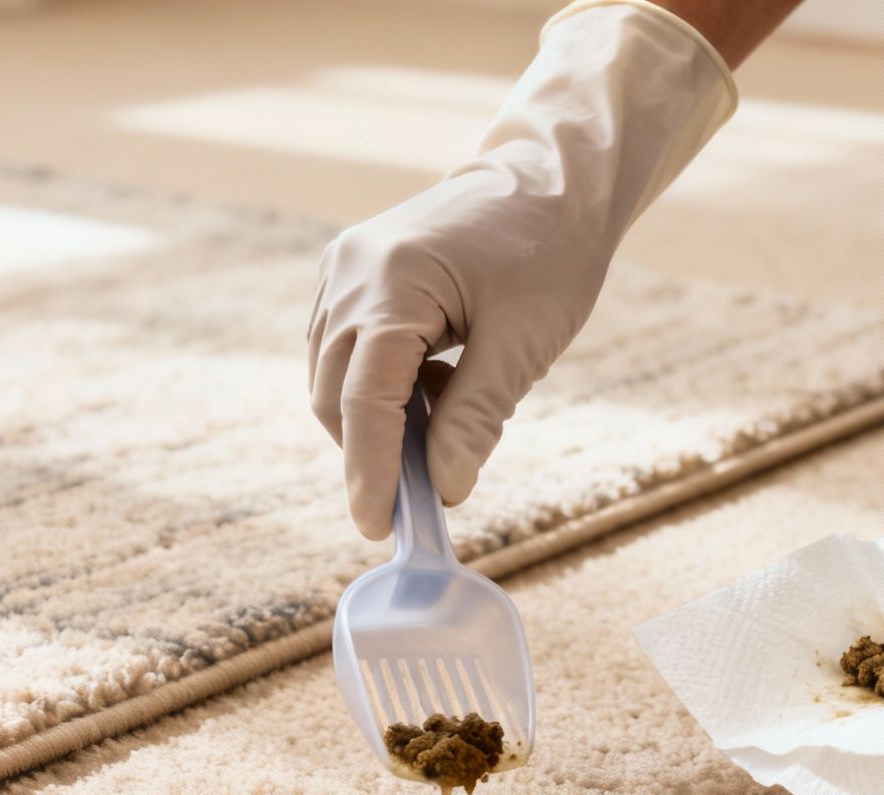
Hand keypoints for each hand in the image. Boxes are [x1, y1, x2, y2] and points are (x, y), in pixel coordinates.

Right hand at [308, 0, 734, 538]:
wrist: (549, 178)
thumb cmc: (549, 253)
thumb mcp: (524, 345)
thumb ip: (476, 419)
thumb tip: (444, 490)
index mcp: (391, 283)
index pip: (364, 401)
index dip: (370, 472)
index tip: (380, 528)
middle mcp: (350, 274)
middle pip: (336, 395)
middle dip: (372, 453)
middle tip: (426, 496)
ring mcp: (343, 270)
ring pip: (334, 378)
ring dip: (379, 420)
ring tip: (448, 422)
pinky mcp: (352, 274)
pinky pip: (347, 351)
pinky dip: (382, 387)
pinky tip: (437, 385)